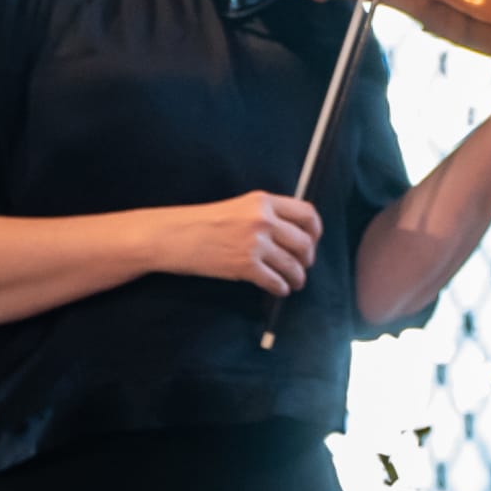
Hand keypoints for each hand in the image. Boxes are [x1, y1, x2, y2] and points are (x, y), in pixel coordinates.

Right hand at [164, 191, 321, 295]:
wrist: (174, 236)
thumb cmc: (204, 222)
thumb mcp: (241, 207)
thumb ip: (267, 214)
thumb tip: (293, 234)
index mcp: (264, 201)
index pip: (307, 213)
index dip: (316, 231)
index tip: (313, 241)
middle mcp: (263, 219)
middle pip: (304, 242)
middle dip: (308, 258)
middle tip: (304, 265)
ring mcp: (255, 243)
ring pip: (292, 264)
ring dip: (298, 277)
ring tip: (296, 282)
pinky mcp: (245, 266)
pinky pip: (275, 281)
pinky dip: (281, 288)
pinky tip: (280, 289)